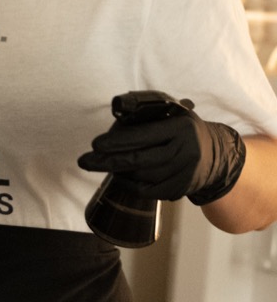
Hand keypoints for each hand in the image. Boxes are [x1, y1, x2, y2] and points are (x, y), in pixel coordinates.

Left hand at [77, 91, 246, 204]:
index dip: (117, 141)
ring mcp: (187, 172)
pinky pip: (149, 191)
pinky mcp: (182, 189)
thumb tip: (117, 109)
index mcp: (182, 127)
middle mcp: (187, 151)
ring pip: (142, 176)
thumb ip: (148, 112)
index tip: (95, 144)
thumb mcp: (173, 114)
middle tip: (85, 161)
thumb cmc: (182, 129)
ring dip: (119, 171)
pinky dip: (130, 184)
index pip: (144, 135)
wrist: (215, 154)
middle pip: (140, 160)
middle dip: (108, 161)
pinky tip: (120, 177)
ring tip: (102, 164)